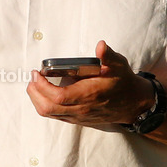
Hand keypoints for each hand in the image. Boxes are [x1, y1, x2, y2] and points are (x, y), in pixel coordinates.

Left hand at [26, 39, 153, 126]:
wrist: (133, 104)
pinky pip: (55, 116)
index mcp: (89, 95)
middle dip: (35, 92)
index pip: (58, 96)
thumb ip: (108, 56)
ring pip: (49, 113)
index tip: (37, 73)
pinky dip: (45, 105)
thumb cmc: (123, 82)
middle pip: (48, 107)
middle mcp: (82, 109)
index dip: (42, 86)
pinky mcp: (77, 119)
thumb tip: (100, 46)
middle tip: (32, 78)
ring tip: (34, 85)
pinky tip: (44, 94)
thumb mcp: (119, 65)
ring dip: (37, 100)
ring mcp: (78, 116)